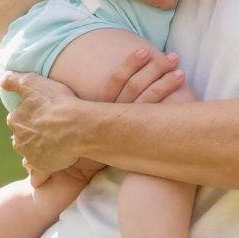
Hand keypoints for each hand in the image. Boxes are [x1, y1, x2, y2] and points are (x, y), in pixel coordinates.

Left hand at [1, 72, 88, 172]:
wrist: (77, 128)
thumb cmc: (57, 103)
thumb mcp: (33, 83)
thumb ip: (14, 81)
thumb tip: (2, 81)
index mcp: (15, 120)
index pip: (18, 118)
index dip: (31, 116)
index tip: (43, 114)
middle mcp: (18, 139)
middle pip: (23, 137)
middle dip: (33, 134)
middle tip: (51, 128)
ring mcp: (29, 155)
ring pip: (30, 152)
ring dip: (38, 149)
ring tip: (55, 143)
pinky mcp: (42, 167)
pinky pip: (38, 172)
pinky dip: (42, 169)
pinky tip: (51, 163)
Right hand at [3, 46, 184, 170]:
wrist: (63, 186)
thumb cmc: (67, 157)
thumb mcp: (71, 131)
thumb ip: (79, 115)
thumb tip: (53, 92)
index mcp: (94, 110)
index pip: (115, 83)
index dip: (131, 66)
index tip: (146, 50)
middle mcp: (106, 120)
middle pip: (134, 90)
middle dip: (154, 71)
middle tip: (175, 55)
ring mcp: (118, 134)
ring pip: (144, 106)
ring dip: (165, 88)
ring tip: (182, 73)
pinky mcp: (127, 149)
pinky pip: (148, 127)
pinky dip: (166, 115)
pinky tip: (185, 103)